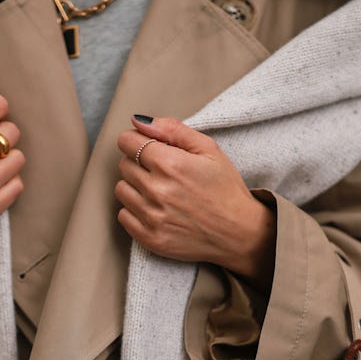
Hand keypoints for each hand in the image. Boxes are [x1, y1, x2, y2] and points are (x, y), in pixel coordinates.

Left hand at [115, 116, 275, 288]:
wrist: (239, 233)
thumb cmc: (226, 189)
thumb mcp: (209, 149)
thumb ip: (172, 130)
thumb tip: (140, 122)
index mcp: (170, 164)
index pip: (127, 142)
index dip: (137, 141)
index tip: (149, 148)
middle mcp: (157, 190)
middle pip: (123, 165)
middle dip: (138, 163)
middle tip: (163, 172)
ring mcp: (152, 217)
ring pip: (121, 189)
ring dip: (135, 187)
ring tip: (160, 191)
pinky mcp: (150, 238)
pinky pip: (123, 216)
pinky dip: (134, 211)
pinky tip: (156, 209)